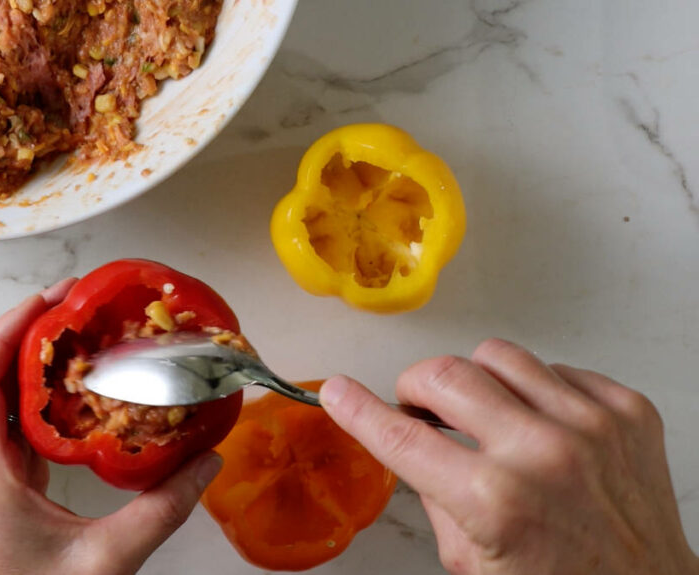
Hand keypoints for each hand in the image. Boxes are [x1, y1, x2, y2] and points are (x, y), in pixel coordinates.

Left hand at [0, 280, 222, 574]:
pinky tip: (74, 383)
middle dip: (21, 332)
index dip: (8, 331)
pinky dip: (38, 393)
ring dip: (28, 359)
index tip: (47, 300)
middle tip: (69, 302)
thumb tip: (209, 460)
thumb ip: (164, 509)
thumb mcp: (110, 559)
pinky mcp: (3, 484)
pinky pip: (13, 422)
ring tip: (74, 330)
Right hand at [321, 338, 698, 574]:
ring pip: (498, 355)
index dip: (357, 409)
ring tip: (485, 414)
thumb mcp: (472, 562)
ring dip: (476, 382)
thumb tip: (412, 442)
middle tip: (419, 408)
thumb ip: (436, 495)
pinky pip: (556, 368)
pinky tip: (540, 423)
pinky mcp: (626, 411)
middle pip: (445, 374)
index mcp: (493, 501)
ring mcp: (590, 426)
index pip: (400, 436)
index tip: (339, 392)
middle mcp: (542, 454)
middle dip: (416, 388)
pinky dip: (536, 391)